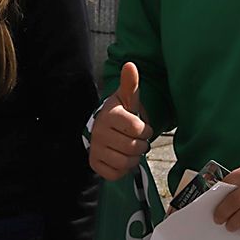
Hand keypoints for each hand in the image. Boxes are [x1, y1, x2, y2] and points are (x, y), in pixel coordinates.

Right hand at [88, 62, 153, 180]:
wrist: (105, 127)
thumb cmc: (121, 113)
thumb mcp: (128, 98)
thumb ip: (130, 84)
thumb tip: (130, 64)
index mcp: (110, 115)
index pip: (138, 128)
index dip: (145, 130)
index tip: (142, 128)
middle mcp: (99, 132)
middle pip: (133, 147)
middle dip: (141, 146)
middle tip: (137, 140)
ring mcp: (95, 149)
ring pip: (125, 162)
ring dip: (133, 158)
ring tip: (130, 149)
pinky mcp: (94, 163)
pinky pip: (115, 174)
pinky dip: (122, 170)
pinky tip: (121, 158)